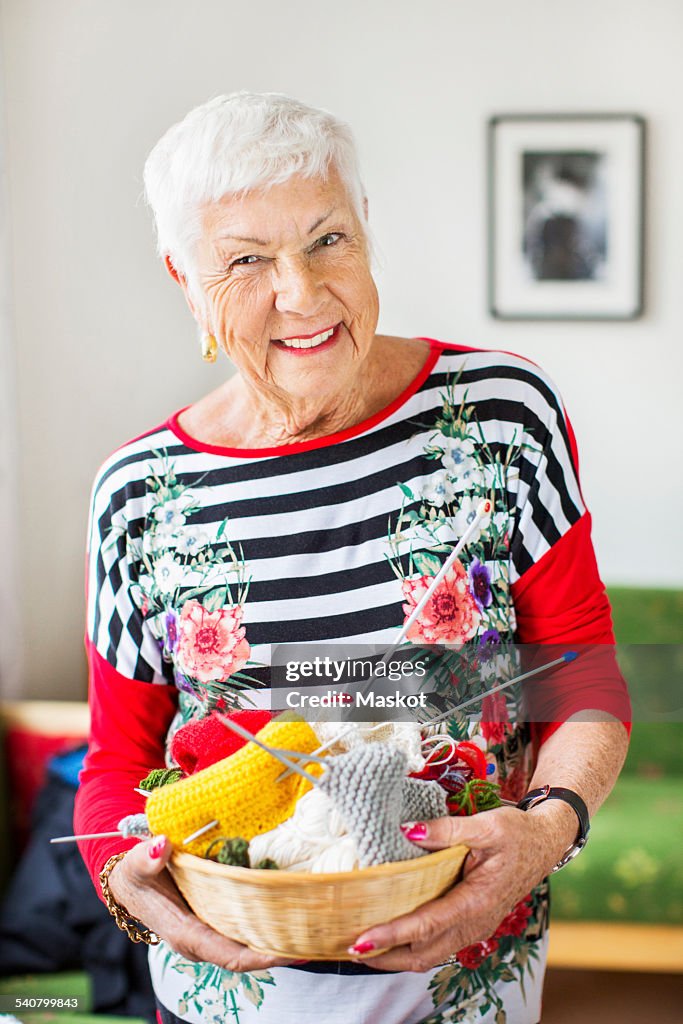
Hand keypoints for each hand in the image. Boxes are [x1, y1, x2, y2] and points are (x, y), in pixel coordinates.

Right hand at [108, 836, 299, 971]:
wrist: (131, 881)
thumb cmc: (135, 875)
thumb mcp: (136, 865)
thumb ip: (147, 858)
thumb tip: (161, 846)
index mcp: (187, 935)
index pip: (232, 956)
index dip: (263, 956)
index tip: (292, 949)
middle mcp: (204, 941)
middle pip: (250, 954)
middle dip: (283, 948)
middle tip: (319, 932)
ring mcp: (213, 932)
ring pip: (252, 943)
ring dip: (282, 936)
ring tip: (318, 921)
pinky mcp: (220, 920)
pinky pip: (249, 928)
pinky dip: (272, 922)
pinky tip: (296, 908)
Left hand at [347, 802, 575, 971]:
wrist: (545, 844)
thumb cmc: (518, 833)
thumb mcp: (486, 825)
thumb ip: (446, 830)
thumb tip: (407, 830)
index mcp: (477, 902)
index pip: (427, 925)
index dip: (392, 935)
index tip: (362, 940)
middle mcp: (475, 923)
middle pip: (424, 953)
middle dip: (385, 956)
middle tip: (348, 947)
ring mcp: (474, 927)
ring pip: (430, 954)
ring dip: (396, 955)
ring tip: (363, 947)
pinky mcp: (471, 923)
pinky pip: (438, 944)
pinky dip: (411, 946)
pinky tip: (392, 934)